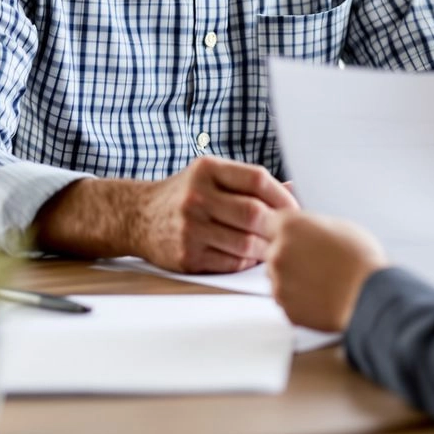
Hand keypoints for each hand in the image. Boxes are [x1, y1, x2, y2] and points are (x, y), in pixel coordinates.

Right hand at [129, 156, 298, 272]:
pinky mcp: (187, 257)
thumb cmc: (184, 193)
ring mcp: (190, 229)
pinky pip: (231, 262)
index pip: (257, 180)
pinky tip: (251, 255)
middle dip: (278, 224)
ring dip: (266, 246)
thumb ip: (249, 182)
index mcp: (207, 170)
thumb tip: (294, 188)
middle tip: (291, 231)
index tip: (296, 206)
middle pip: (254, 214)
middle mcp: (197, 197)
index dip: (283, 195)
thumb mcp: (213, 175)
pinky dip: (248, 260)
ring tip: (274, 244)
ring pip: (246, 243)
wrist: (137, 217)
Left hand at [265, 210, 387, 331]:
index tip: (293, 234)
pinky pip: (288, 299)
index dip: (284, 228)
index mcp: (290, 227)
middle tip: (317, 258)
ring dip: (293, 276)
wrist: (369, 297)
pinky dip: (300, 297)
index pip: (268, 221)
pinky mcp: (286, 309)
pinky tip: (322, 293)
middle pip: (273, 250)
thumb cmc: (361, 259)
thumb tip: (306, 230)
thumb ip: (312, 226)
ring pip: (279, 277)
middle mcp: (278, 254)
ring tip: (322, 278)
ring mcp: (279, 284)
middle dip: (290, 253)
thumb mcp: (339, 225)